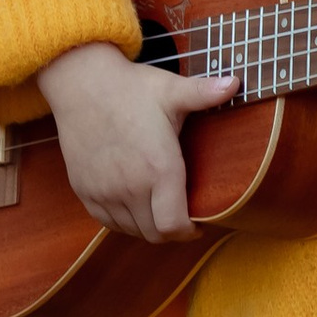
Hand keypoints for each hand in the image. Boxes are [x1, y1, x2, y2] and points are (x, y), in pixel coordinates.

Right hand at [37, 37, 238, 242]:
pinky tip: (134, 204)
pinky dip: (124, 220)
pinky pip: (108, 221)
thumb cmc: (130, 87)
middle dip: (172, 231)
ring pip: (132, 230)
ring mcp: (104, 192)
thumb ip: (205, 93)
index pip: (173, 226)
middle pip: (155, 234)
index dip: (189, 231)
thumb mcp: (171, 90)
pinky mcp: (84, 191)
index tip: (198, 223)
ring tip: (159, 209)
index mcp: (159, 168)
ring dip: (148, 226)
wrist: (80, 83)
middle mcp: (130, 187)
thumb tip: (236, 82)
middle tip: (182, 216)